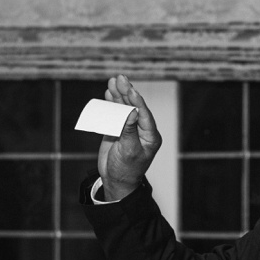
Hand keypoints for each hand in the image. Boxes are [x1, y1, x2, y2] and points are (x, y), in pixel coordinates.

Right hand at [97, 75, 160, 199]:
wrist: (115, 181)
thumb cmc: (126, 170)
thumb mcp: (128, 151)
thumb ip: (129, 131)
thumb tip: (133, 112)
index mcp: (150, 136)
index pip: (144, 114)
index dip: (137, 101)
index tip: (131, 90)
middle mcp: (141, 130)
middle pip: (134, 106)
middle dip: (127, 92)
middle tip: (120, 78)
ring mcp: (129, 129)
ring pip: (124, 107)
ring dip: (118, 94)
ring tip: (113, 81)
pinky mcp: (118, 130)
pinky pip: (115, 114)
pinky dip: (112, 103)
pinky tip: (109, 93)